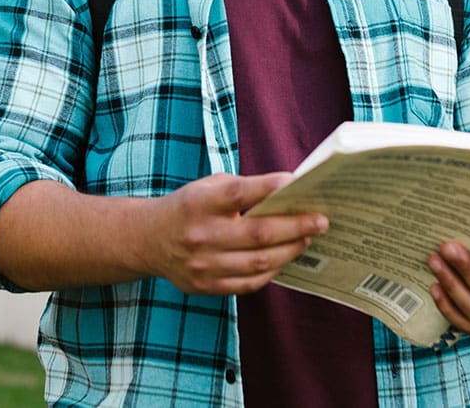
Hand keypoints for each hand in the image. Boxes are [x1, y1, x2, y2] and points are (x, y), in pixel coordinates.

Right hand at [143, 173, 327, 295]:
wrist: (148, 240)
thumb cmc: (189, 207)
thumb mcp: (207, 187)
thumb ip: (243, 189)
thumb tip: (289, 192)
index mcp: (199, 203)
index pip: (238, 194)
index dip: (269, 187)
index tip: (296, 182)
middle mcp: (200, 235)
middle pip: (259, 234)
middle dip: (296, 227)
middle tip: (321, 220)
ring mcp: (203, 265)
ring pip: (259, 262)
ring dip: (290, 250)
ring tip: (307, 239)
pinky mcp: (206, 287)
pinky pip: (250, 283)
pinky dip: (272, 269)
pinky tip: (284, 258)